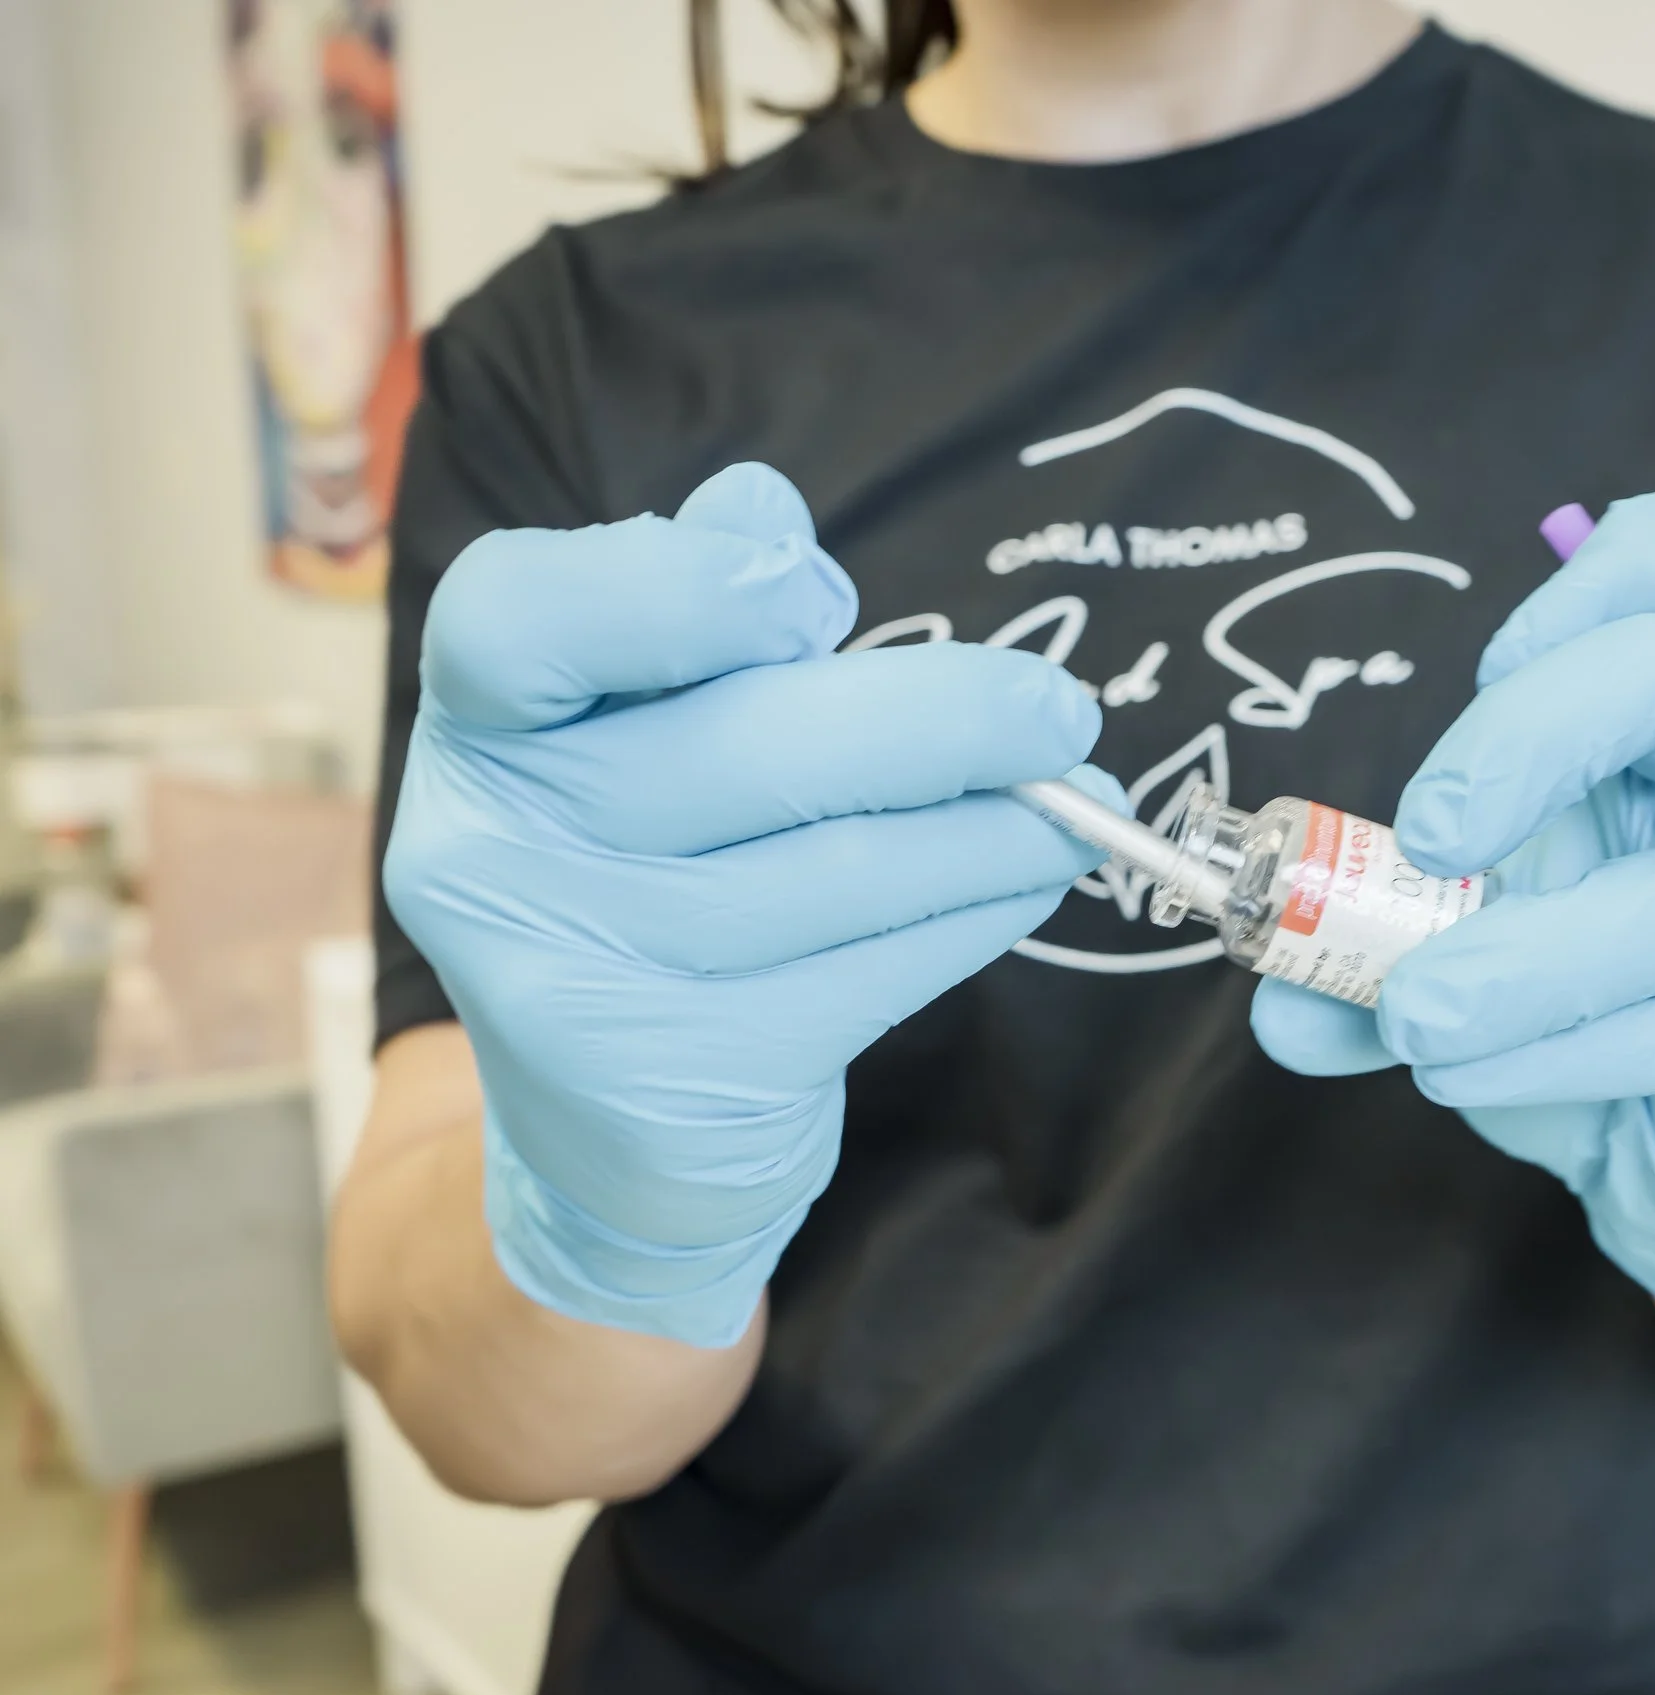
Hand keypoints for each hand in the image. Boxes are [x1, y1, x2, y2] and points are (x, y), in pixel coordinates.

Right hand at [385, 464, 1110, 1346]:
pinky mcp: (676, 1086)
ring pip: (836, 870)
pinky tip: (1023, 880)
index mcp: (483, 723)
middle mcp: (495, 849)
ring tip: (1076, 802)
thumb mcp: (648, 724)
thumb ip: (702, 609)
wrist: (610, 1129)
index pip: (518, 619)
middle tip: (1059, 712)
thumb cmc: (655, 870)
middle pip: (742, 751)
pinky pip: (871, 974)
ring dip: (992, 829)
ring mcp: (579, 980)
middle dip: (939, 720)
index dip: (669, 589)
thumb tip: (765, 509)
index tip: (812, 596)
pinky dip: (971, 915)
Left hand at [1251, 481, 1654, 1334]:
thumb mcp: (1459, 949)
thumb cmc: (1591, 1008)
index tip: (1499, 653)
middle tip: (1426, 835)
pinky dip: (1563, 1052)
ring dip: (1530, 960)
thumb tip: (1276, 994)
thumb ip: (1367, 951)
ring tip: (1416, 1017)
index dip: (1638, 558)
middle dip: (1536, 734)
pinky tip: (1476, 1074)